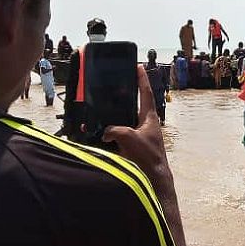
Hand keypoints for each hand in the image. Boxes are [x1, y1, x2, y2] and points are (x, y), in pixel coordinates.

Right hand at [103, 65, 171, 187]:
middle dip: (120, 96)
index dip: (141, 78)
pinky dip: (104, 133)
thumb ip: (115, 130)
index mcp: (149, 118)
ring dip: (108, 116)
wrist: (152, 180)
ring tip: (95, 109)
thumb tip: (105, 132)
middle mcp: (143, 124)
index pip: (145, 92)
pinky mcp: (129, 147)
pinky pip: (114, 136)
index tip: (138, 66)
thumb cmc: (148, 157)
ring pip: (120, 121)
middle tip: (109, 86)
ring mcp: (136, 135)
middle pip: (130, 105)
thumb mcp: (129, 138)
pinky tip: (92, 133)